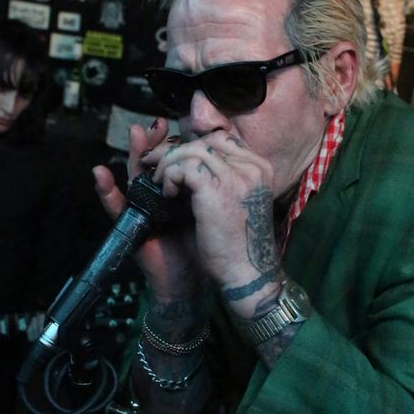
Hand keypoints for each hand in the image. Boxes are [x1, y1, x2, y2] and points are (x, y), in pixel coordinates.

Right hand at [93, 118, 203, 301]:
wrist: (193, 280)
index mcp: (179, 192)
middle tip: (155, 124)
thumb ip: (210, 185)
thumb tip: (224, 156)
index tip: (177, 124)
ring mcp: (142, 210)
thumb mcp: (210, 210)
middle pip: (152, 163)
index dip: (173, 142)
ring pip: (133, 178)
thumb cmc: (203, 246)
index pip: (173, 161)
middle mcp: (158, 197)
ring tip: (133, 133)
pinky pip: (115, 208)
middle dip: (153, 141)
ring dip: (131, 155)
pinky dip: (106, 192)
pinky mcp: (131, 227)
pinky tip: (99, 174)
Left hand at [141, 130, 281, 315]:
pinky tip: (167, 193)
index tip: (175, 157)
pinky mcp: (215, 189)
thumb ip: (225, 178)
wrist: (245, 274)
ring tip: (160, 181)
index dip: (194, 144)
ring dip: (168, 162)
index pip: (222, 139)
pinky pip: (183, 167)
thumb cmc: (239, 244)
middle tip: (154, 161)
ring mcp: (235, 176)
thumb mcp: (238, 202)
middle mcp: (251, 167)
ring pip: (191, 150)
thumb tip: (196, 159)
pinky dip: (169, 176)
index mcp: (259, 168)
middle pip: (206, 140)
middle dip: (175, 148)